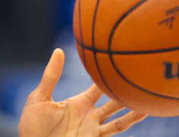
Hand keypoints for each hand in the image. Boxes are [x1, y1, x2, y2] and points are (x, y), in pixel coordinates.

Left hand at [19, 48, 146, 136]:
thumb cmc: (32, 123)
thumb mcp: (39, 97)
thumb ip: (51, 76)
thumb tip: (59, 50)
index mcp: (78, 102)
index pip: (99, 86)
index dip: (109, 76)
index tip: (121, 63)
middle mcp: (90, 114)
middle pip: (114, 101)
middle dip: (125, 92)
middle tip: (138, 78)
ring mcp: (93, 128)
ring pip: (119, 118)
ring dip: (132, 110)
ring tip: (146, 101)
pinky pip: (114, 131)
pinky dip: (128, 123)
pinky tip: (141, 114)